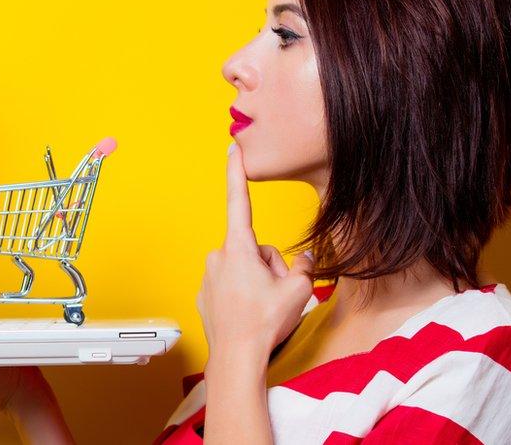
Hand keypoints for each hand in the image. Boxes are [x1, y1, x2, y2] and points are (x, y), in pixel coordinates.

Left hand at [196, 142, 314, 361]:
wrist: (237, 360)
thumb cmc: (265, 323)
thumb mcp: (300, 289)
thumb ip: (305, 266)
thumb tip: (303, 260)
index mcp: (239, 248)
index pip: (239, 201)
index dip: (237, 173)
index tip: (232, 150)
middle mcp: (219, 257)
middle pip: (254, 248)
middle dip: (269, 265)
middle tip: (275, 292)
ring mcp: (209, 278)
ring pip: (242, 268)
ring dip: (256, 281)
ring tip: (261, 306)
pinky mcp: (205, 296)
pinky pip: (230, 286)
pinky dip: (241, 296)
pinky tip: (248, 314)